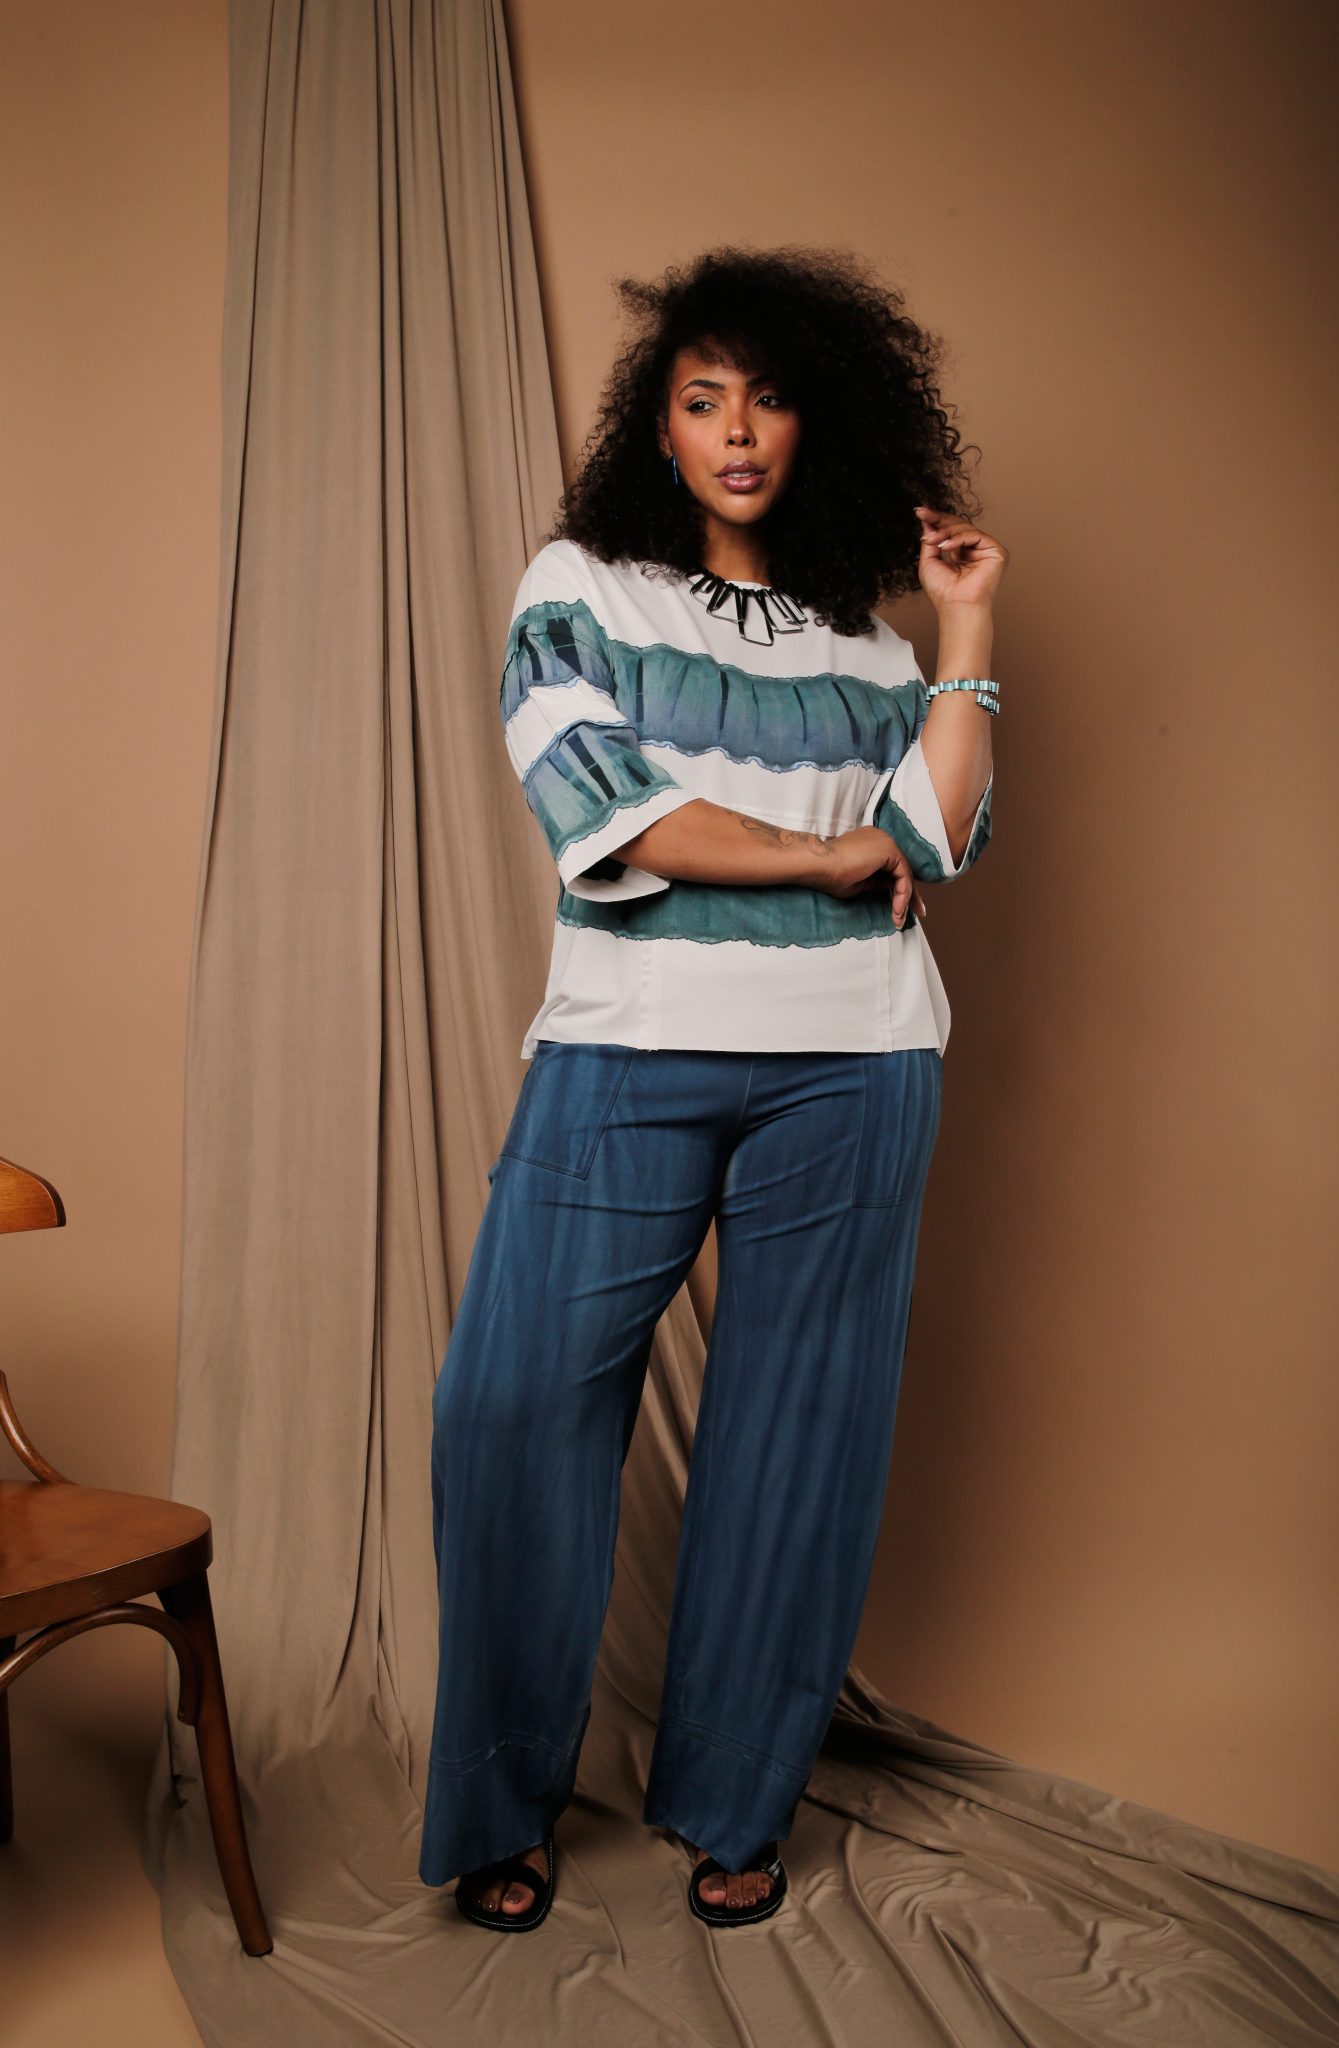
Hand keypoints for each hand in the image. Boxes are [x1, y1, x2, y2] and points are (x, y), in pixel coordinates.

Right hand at [811, 827, 926, 926]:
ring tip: (898, 917)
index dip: (899, 888)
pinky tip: (897, 908)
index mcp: (871, 844)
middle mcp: (881, 839)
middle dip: (910, 894)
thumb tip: (893, 888)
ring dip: (905, 898)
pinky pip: (903, 875)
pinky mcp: (889, 849)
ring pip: (904, 873)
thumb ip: (877, 882)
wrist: (818, 864)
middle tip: (916, 913)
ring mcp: (885, 842)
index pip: (892, 867)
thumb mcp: (859, 882)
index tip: (901, 907)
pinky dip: (902, 894)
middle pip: (902, 869)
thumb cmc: (829, 875)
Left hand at [914, 505, 1008, 611]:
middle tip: (923, 515)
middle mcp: (976, 551)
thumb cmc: (943, 592)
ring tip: (932, 540)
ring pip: (966, 528)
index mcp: (962, 554)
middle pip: (959, 525)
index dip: (936, 520)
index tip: (920, 512)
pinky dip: (959, 538)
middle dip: (939, 520)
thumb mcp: (929, 561)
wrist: (956, 606)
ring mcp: (987, 551)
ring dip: (945, 531)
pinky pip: (976, 535)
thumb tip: (927, 521)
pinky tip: (946, 546)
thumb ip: (931, 540)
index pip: (951, 531)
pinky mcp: (997, 552)